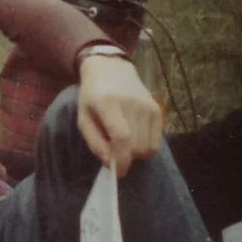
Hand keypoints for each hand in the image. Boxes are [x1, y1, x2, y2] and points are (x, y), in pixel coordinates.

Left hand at [76, 56, 162, 176]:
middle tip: (115, 151)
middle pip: (136, 146)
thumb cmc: (92, 95)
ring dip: (136, 153)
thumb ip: (94, 142)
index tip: (116, 172)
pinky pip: (157, 142)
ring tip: (124, 143)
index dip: (121, 159)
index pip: (122, 137)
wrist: (111, 69)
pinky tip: (135, 137)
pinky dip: (146, 147)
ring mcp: (148, 107)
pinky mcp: (158, 111)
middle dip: (125, 157)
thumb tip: (110, 164)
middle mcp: (132, 104)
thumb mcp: (83, 117)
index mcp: (108, 103)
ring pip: (148, 148)